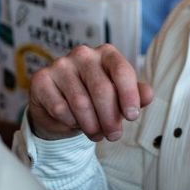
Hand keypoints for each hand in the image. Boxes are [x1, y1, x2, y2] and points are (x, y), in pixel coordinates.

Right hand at [28, 44, 152, 142]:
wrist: (61, 109)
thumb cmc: (96, 100)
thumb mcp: (119, 98)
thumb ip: (136, 95)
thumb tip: (148, 95)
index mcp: (107, 53)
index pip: (122, 71)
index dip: (129, 95)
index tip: (132, 116)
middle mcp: (83, 54)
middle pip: (102, 89)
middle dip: (111, 118)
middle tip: (114, 136)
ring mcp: (60, 65)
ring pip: (81, 102)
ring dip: (92, 125)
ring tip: (96, 133)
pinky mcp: (41, 79)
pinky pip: (60, 108)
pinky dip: (71, 122)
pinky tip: (75, 123)